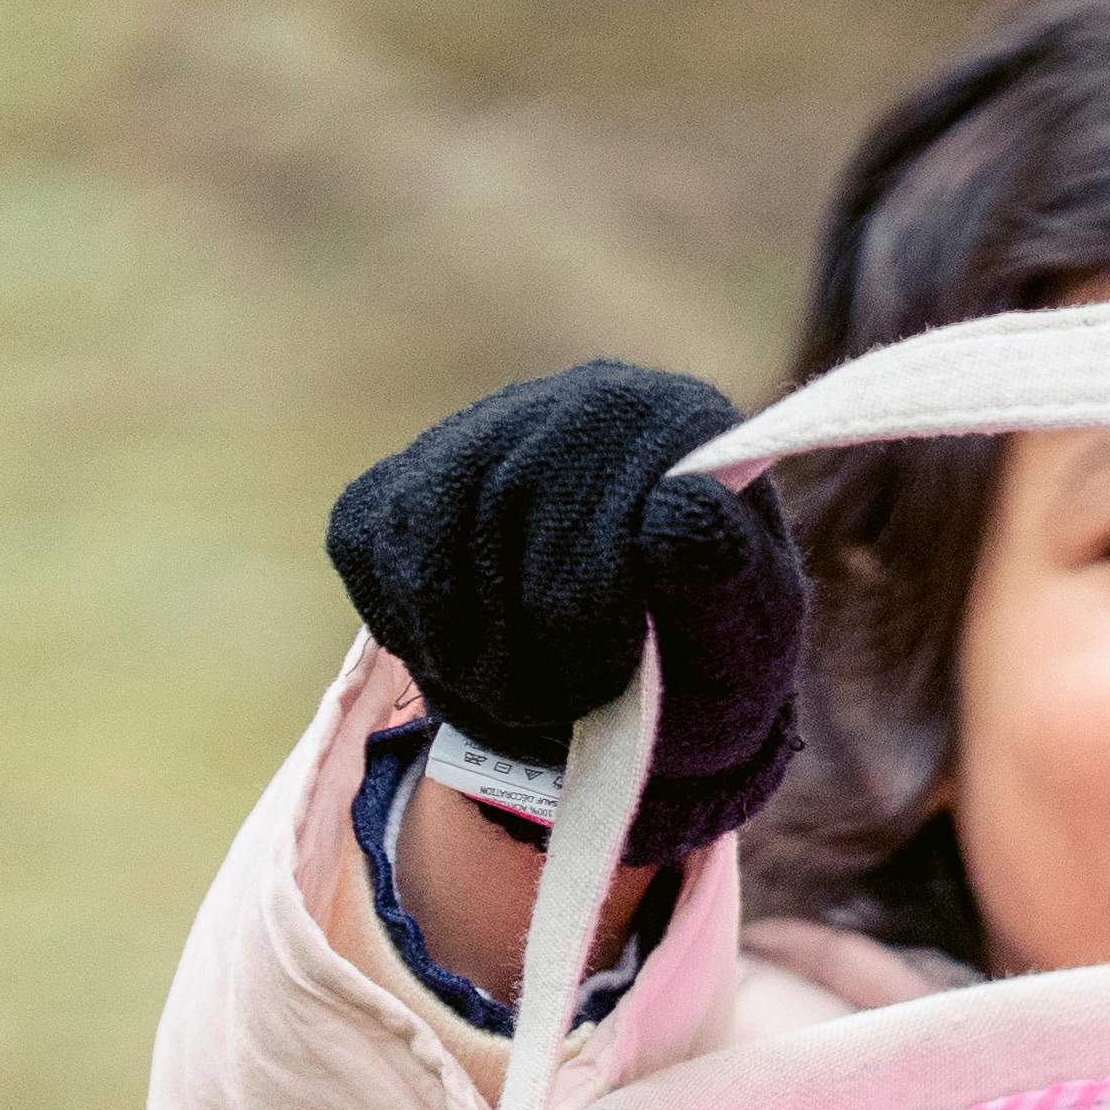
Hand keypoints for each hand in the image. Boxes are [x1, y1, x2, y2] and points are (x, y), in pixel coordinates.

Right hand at [324, 362, 810, 860]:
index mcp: (677, 420)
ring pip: (423, 525)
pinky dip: (408, 619)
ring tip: (518, 697)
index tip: (601, 684)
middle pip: (497, 506)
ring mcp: (484, 429)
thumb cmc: (710, 662)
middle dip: (517, 637)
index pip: (592, 491)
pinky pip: (367, 537)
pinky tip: (470, 653)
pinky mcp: (407, 474)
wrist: (653, 691)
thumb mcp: (742, 640)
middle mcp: (580, 399)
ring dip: (458, 640)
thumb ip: (725, 576)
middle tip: (551, 710)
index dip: (581, 612)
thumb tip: (685, 503)